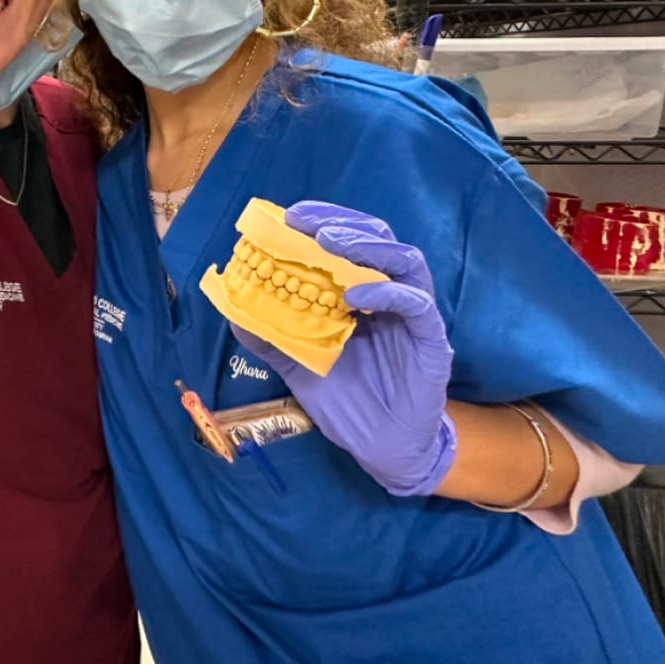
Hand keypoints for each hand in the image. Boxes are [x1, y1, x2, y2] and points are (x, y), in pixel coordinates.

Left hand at [231, 200, 455, 496]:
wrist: (382, 448)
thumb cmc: (347, 401)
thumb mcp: (299, 366)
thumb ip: (272, 338)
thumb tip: (233, 313)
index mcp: (363, 294)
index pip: (350, 242)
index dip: (323, 222)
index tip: (289, 216)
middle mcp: (392, 294)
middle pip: (378, 238)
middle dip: (341, 223)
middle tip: (303, 221)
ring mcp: (414, 315)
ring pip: (404, 260)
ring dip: (365, 245)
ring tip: (329, 243)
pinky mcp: (431, 340)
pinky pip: (416, 305)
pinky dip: (387, 292)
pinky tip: (356, 294)